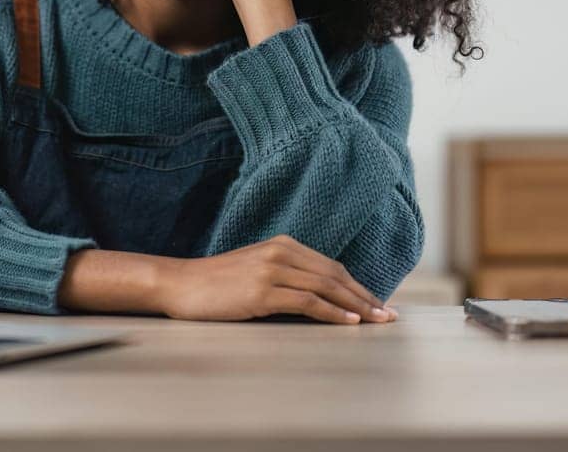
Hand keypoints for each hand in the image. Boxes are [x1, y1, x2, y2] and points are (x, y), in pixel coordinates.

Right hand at [156, 234, 395, 324]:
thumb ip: (285, 275)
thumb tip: (319, 296)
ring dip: (356, 306)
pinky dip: (331, 312)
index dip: (358, 286)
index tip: (378, 303)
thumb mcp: (255, 270)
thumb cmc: (216, 283)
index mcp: (282, 245)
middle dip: (365, 296)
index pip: (331, 266)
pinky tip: (348, 323)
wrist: (179, 283)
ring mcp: (271, 270)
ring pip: (326, 287)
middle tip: (388, 315)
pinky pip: (306, 301)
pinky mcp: (261, 291)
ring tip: (377, 321)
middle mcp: (280, 252)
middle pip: (335, 275)